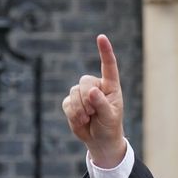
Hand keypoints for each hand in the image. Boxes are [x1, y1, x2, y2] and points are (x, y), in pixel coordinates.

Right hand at [62, 34, 125, 167]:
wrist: (100, 139)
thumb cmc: (110, 126)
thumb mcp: (110, 117)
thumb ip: (102, 104)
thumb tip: (91, 91)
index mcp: (111, 87)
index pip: (108, 66)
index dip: (105, 51)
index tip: (101, 37)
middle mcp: (96, 86)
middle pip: (84, 81)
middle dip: (86, 98)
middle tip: (92, 113)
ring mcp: (82, 93)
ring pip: (73, 92)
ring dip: (80, 109)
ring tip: (89, 118)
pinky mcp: (71, 102)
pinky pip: (67, 103)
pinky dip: (73, 114)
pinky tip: (81, 121)